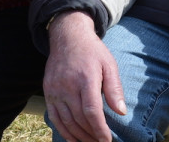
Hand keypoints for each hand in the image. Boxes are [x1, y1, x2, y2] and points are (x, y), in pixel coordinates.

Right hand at [43, 12, 125, 141]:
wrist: (67, 36)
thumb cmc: (92, 51)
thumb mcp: (109, 64)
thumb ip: (114, 88)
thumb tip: (121, 112)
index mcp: (85, 78)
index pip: (91, 111)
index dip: (99, 130)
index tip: (107, 141)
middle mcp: (67, 85)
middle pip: (79, 119)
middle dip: (91, 136)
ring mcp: (55, 89)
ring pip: (66, 121)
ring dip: (79, 137)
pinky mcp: (47, 90)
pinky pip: (54, 116)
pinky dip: (63, 130)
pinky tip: (73, 138)